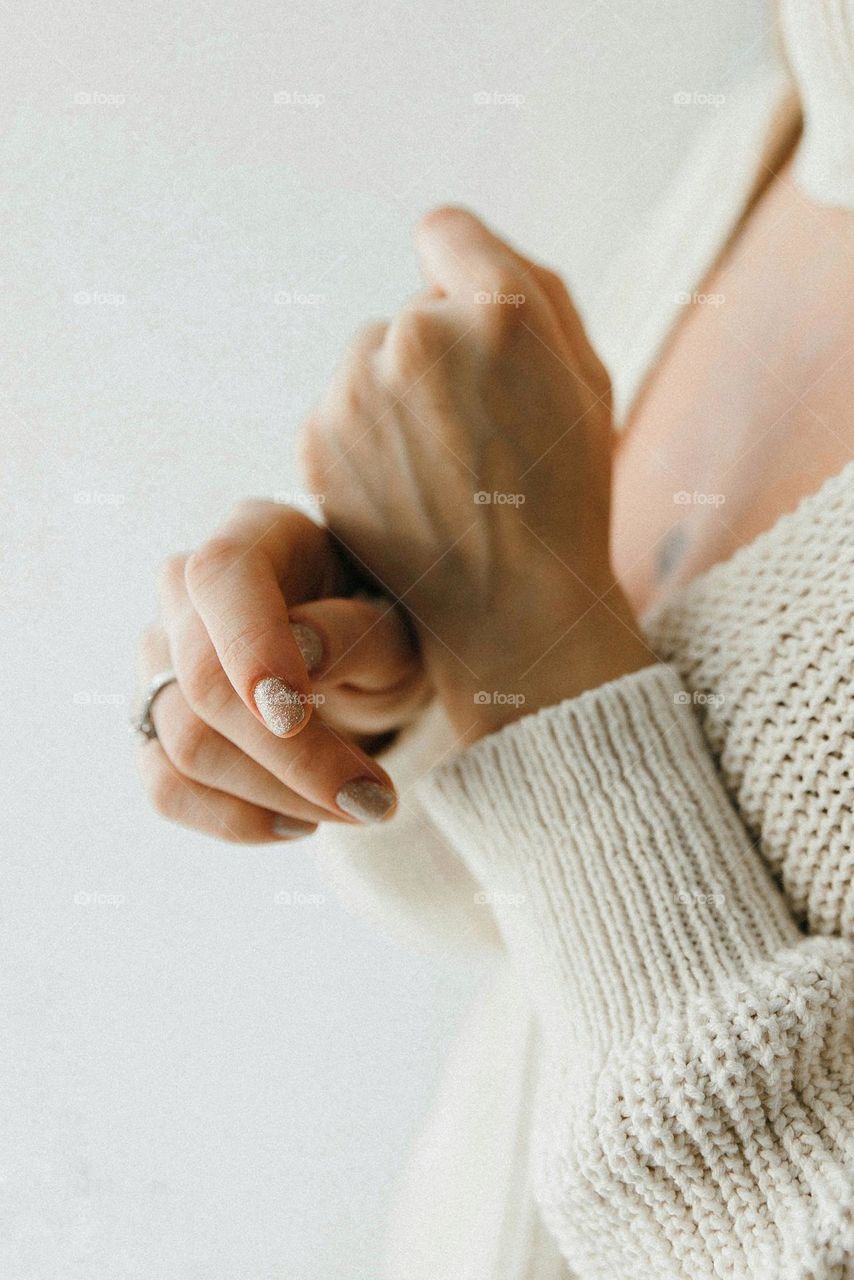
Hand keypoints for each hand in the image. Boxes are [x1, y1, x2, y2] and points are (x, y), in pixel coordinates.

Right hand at [136, 502, 429, 841]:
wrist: (362, 665)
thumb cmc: (381, 630)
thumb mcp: (395, 626)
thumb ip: (351, 630)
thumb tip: (300, 652)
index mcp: (253, 538)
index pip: (221, 579)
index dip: (250, 647)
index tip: (295, 715)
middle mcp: (187, 593)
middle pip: (203, 682)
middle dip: (292, 756)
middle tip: (374, 800)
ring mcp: (160, 660)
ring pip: (183, 745)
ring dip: (277, 796)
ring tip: (358, 809)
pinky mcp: (154, 725)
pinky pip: (167, 788)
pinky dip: (236, 819)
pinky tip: (300, 822)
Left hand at [300, 207, 650, 738]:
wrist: (509, 609)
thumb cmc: (563, 492)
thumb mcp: (587, 376)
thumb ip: (527, 285)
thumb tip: (447, 239)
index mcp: (499, 310)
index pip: (447, 234)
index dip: (465, 280)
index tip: (474, 325)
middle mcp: (416, 335)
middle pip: (412, 313)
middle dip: (441, 356)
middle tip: (477, 434)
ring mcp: (356, 390)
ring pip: (371, 361)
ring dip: (398, 398)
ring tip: (443, 471)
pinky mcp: (317, 441)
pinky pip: (341, 409)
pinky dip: (367, 441)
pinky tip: (406, 490)